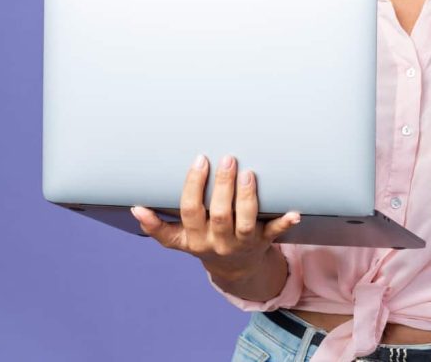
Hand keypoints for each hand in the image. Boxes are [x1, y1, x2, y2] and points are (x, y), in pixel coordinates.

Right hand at [130, 154, 300, 282]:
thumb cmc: (204, 242)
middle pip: (219, 214)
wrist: (235, 270)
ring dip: (247, 198)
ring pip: (245, 222)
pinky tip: (294, 212)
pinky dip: (285, 223)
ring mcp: (242, 243)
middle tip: (227, 158)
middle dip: (223, 186)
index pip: (190, 211)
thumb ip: (158, 227)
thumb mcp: (178, 239)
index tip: (199, 159)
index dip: (193, 186)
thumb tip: (135, 208)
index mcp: (194, 238)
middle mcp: (217, 242)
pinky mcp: (263, 242)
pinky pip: (275, 234)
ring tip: (249, 173)